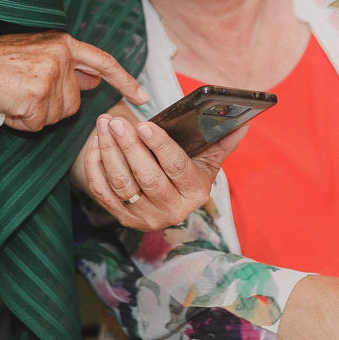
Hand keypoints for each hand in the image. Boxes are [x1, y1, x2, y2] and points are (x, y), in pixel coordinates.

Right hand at [0, 31, 148, 132]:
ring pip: (56, 116)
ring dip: (33, 115)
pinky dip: (20, 122)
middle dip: (50, 108)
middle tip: (21, 94)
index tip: (142, 95)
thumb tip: (93, 80)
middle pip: (74, 102)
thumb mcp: (34, 53)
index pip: (103, 62)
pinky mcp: (38, 95)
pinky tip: (6, 105)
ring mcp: (51, 75)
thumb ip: (65, 66)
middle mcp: (61, 55)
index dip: (124, 80)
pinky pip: (37, 124)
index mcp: (62, 42)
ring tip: (11, 96)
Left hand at [72, 105, 246, 229]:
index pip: (176, 168)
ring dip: (109, 152)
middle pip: (147, 177)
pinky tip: (96, 144)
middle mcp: (171, 210)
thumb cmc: (187, 173)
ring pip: (122, 184)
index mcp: (194, 193)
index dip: (160, 147)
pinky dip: (96, 167)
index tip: (145, 125)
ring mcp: (145, 217)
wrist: (166, 203)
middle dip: (129, 147)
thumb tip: (243, 125)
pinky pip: (103, 192)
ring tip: (104, 125)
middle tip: (116, 121)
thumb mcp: (207, 161)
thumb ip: (221, 143)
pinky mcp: (123, 218)